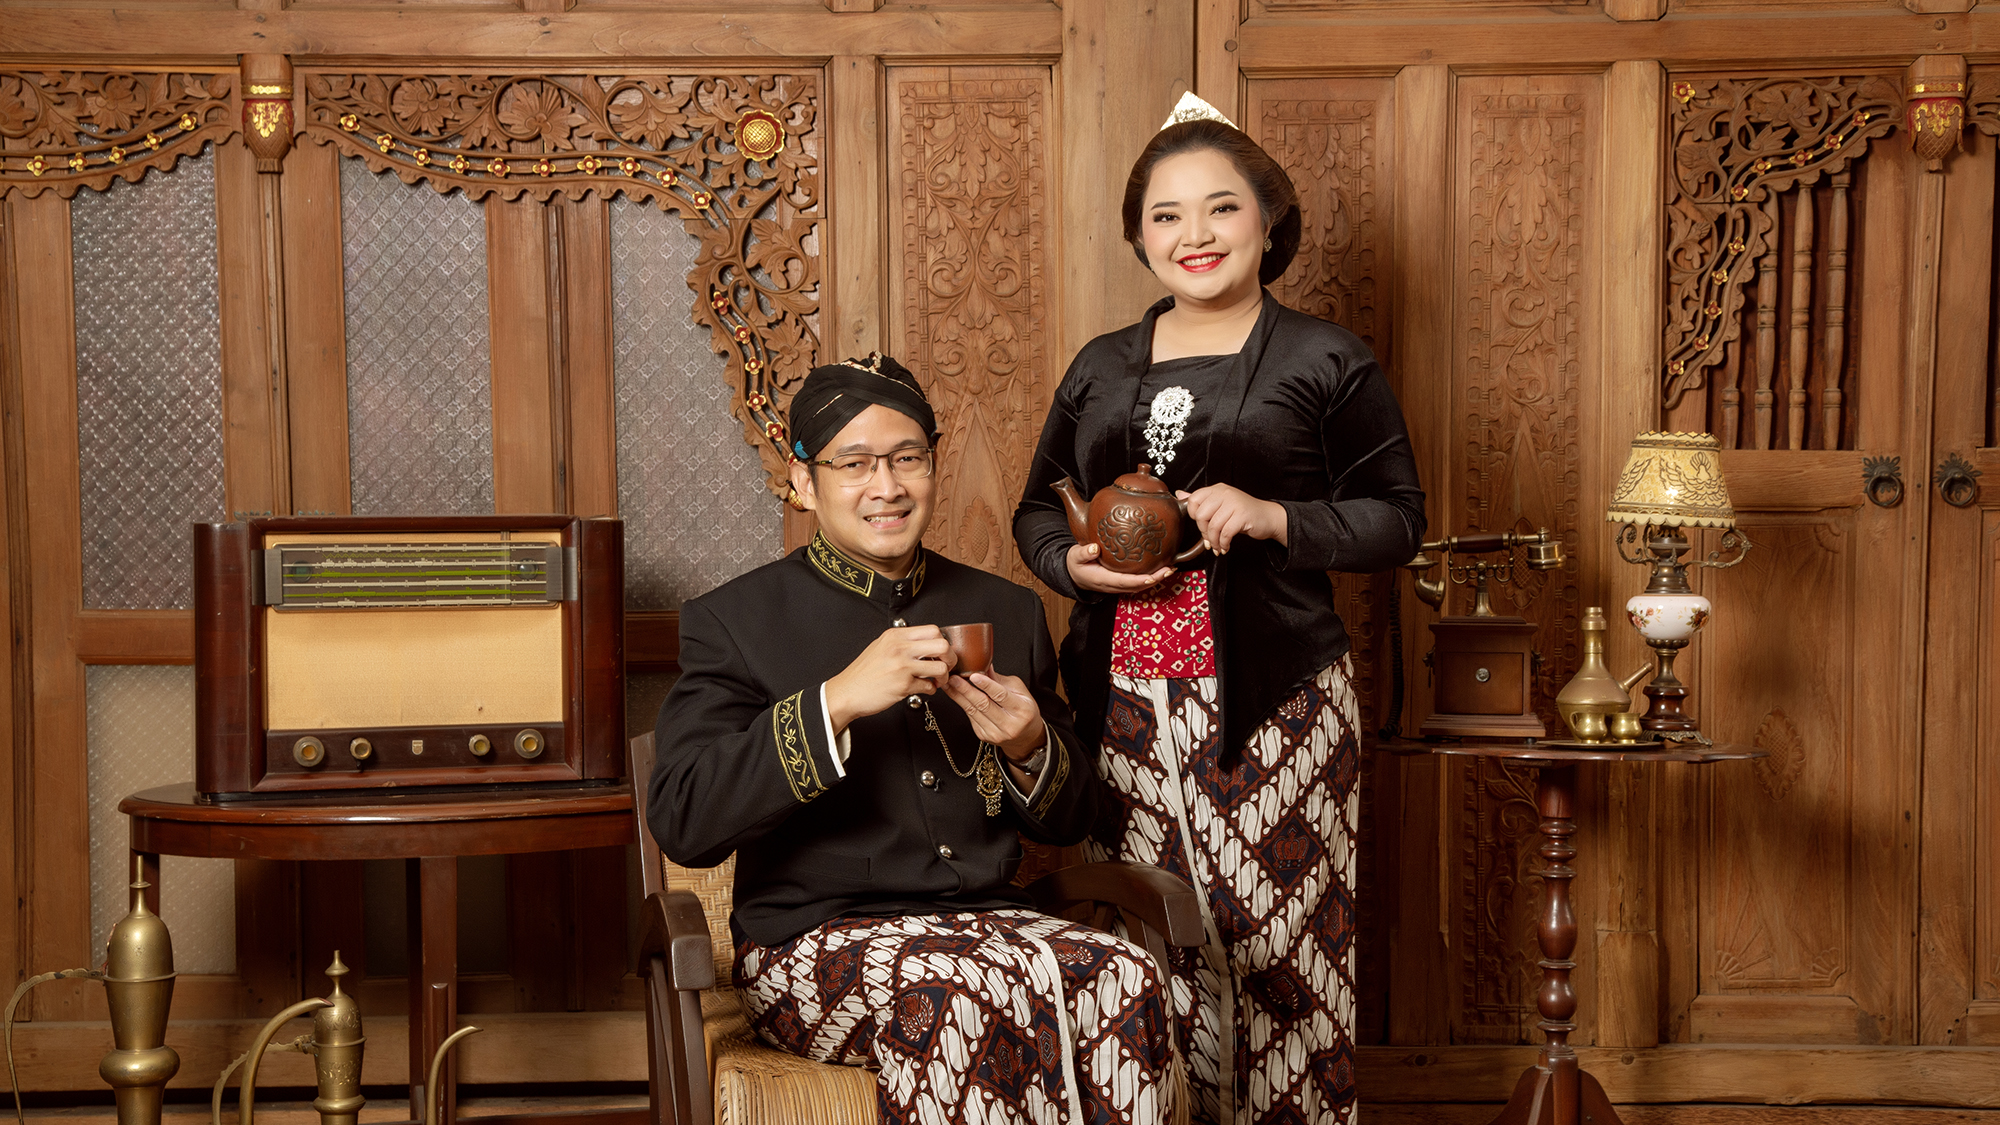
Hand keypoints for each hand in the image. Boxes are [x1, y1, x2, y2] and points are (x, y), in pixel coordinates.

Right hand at [824, 626, 950, 733]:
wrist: (846, 692)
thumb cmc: (863, 673)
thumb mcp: (880, 646)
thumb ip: (902, 642)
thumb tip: (926, 644)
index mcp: (895, 636)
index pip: (932, 630)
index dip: (942, 642)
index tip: (940, 652)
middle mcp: (899, 648)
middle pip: (942, 645)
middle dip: (950, 658)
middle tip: (945, 666)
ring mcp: (902, 666)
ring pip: (940, 668)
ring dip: (943, 677)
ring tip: (936, 680)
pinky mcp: (903, 685)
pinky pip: (929, 686)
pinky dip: (930, 690)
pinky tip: (924, 689)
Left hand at [943, 671, 1047, 763]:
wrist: (1025, 737)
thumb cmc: (1024, 710)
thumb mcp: (1020, 691)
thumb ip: (1000, 680)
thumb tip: (984, 664)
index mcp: (1022, 710)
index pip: (1001, 695)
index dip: (986, 685)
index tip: (973, 675)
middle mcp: (1009, 724)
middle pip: (983, 704)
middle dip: (966, 690)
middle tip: (954, 678)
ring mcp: (995, 733)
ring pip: (973, 711)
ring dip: (958, 696)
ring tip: (949, 684)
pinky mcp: (984, 736)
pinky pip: (970, 717)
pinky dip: (961, 704)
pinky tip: (954, 694)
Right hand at [1065, 542, 1173, 594]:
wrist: (1074, 574)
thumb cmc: (1076, 564)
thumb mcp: (1075, 556)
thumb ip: (1083, 553)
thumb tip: (1094, 548)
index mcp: (1103, 579)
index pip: (1124, 582)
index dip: (1138, 580)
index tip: (1151, 576)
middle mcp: (1113, 585)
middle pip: (1137, 586)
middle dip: (1155, 579)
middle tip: (1169, 569)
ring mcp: (1119, 585)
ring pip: (1140, 585)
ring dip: (1156, 578)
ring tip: (1170, 568)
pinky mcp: (1123, 581)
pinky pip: (1139, 581)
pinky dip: (1152, 576)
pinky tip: (1162, 568)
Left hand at [1179, 484, 1287, 553]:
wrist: (1268, 517)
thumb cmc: (1242, 513)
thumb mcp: (1220, 504)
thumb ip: (1201, 500)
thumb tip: (1179, 494)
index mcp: (1216, 489)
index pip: (1194, 500)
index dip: (1194, 516)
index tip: (1202, 524)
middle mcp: (1224, 493)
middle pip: (1201, 515)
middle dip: (1203, 532)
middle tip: (1210, 539)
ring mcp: (1234, 503)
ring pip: (1213, 526)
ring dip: (1214, 541)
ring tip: (1218, 546)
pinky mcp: (1243, 515)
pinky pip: (1225, 533)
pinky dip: (1224, 543)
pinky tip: (1226, 546)